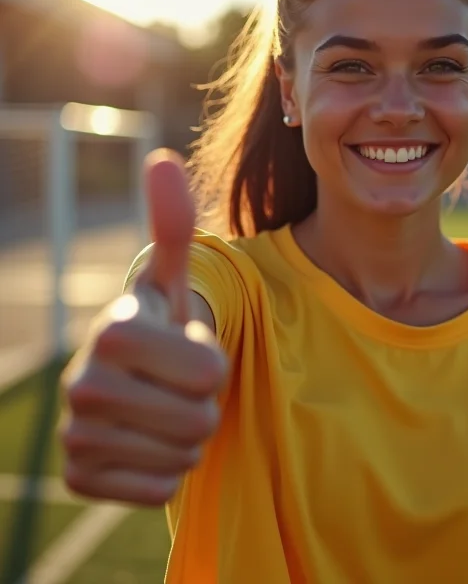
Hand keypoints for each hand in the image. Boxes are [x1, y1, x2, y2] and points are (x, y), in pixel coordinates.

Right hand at [60, 150, 227, 505]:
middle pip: (199, 420)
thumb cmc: (161, 325)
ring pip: (182, 457)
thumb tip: (162, 159)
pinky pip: (161, 488)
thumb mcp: (172, 276)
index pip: (208, 372)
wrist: (130, 378)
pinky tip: (144, 440)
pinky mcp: (80, 478)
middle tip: (175, 384)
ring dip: (186, 435)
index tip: (184, 348)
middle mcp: (81, 386)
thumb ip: (171, 222)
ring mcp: (75, 437)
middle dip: (202, 403)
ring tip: (161, 407)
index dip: (211, 363)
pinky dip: (166, 469)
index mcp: (112, 331)